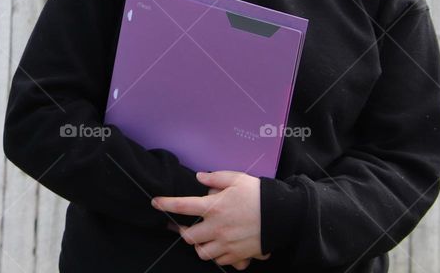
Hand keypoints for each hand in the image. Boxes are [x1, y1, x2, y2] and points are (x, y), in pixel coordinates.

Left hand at [153, 170, 269, 266]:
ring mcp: (227, 243)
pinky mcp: (238, 255)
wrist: (283, 216)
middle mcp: (217, 227)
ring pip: (202, 253)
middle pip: (188, 236)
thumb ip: (215, 177)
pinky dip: (218, 255)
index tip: (155, 202)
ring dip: (199, 246)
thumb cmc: (259, 194)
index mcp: (214, 206)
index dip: (166, 203)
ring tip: (202, 238)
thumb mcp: (237, 178)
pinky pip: (221, 261)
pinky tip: (221, 246)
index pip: (183, 206)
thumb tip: (200, 177)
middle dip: (182, 231)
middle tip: (182, 225)